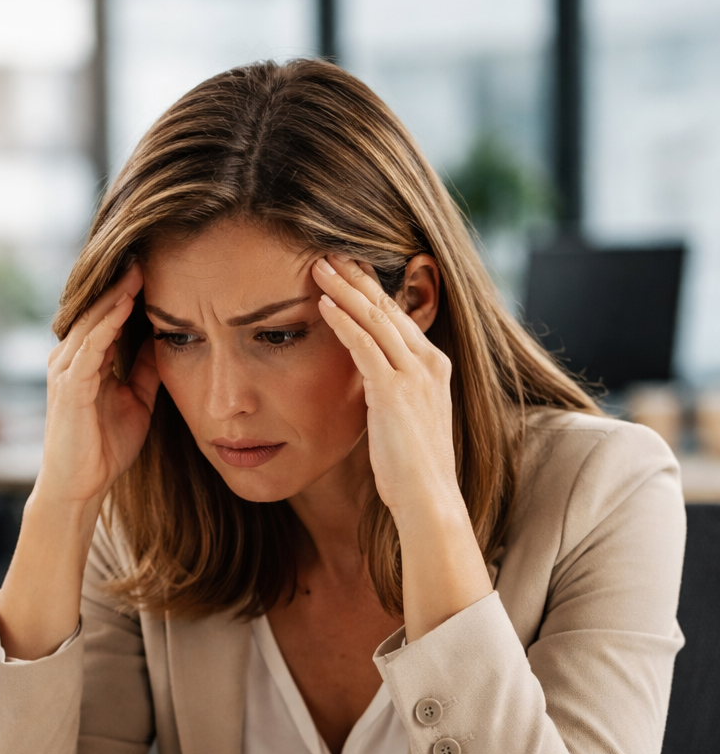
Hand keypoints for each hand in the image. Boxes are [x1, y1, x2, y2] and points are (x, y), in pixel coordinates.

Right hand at [37, 261, 158, 512]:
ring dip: (115, 294)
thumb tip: (163, 339)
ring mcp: (66, 371)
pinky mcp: (70, 386)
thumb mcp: (136, 401)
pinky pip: (90, 345)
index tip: (153, 265)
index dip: (126, 291)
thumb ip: (145, 370)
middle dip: (119, 282)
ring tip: (138, 266)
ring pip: (91, 321)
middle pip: (94, 310)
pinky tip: (126, 302)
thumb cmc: (104, 448)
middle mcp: (69, 359)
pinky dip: (107, 322)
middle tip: (143, 250)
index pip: (104, 316)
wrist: (80, 488)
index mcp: (84, 362)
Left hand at [312, 254, 490, 640]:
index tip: (348, 271)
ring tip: (318, 266)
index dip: (372, 293)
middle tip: (329, 252)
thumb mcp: (405, 425)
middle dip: (357, 279)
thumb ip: (390, 399)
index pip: (399, 319)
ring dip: (345, 289)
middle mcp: (429, 364)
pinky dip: (343, 321)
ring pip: (376, 319)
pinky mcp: (394, 391)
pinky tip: (322, 304)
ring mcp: (414, 375)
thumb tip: (369, 390)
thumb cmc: (413, 474)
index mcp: (434, 368)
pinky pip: (364, 346)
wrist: (429, 500)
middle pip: (388, 308)